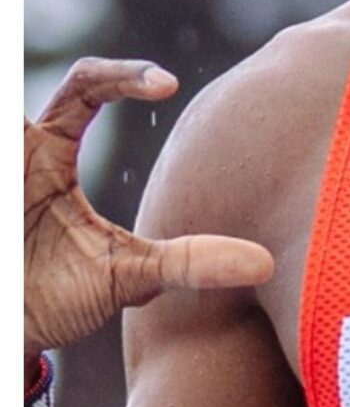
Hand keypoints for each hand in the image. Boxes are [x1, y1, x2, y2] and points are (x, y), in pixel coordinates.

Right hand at [25, 59, 273, 358]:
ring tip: (37, 181)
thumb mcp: (128, 277)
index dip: (123, 75)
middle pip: (13, 86)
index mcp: (51, 151)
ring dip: (14, 121)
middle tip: (43, 96)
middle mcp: (15, 150)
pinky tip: (20, 196)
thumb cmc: (59, 299)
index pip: (86, 85)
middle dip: (13, 70)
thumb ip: (187, 262)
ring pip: (2, 113)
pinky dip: (6, 155)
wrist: (8, 335)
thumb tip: (265, 265)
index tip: (169, 85)